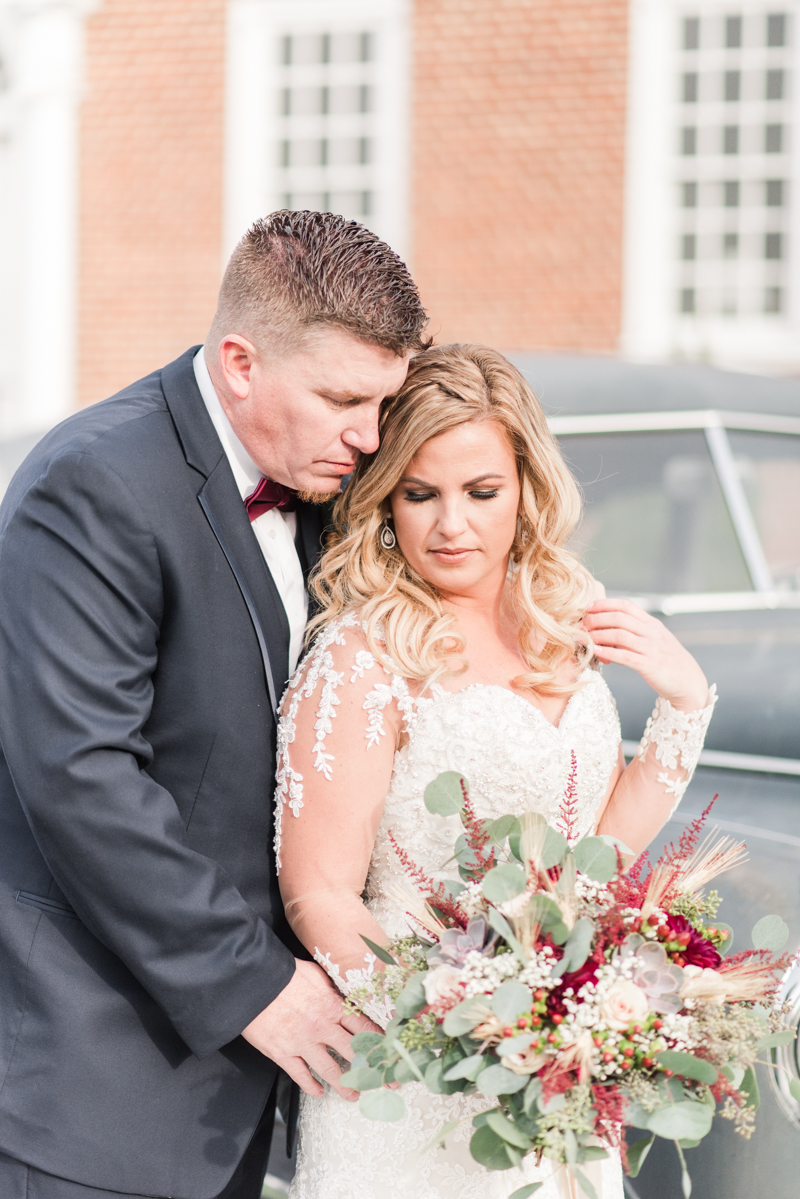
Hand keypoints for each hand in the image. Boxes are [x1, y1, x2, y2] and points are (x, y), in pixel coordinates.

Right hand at [241, 959, 380, 1100]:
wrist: (252, 983)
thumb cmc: (282, 974)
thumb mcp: (316, 975)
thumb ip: (332, 990)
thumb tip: (344, 996)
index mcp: (332, 1006)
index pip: (364, 1028)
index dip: (380, 1043)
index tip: (391, 1055)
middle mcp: (321, 1027)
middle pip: (353, 1053)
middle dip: (371, 1069)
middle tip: (383, 1081)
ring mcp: (302, 1043)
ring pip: (330, 1070)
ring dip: (344, 1085)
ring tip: (354, 1095)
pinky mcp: (282, 1053)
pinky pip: (300, 1075)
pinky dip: (310, 1086)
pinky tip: (318, 1092)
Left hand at [583, 598, 708, 710]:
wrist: (688, 682)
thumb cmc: (667, 660)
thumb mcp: (654, 639)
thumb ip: (634, 631)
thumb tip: (606, 626)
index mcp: (651, 623)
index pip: (626, 605)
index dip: (604, 604)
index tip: (588, 608)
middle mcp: (652, 633)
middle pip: (619, 618)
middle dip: (596, 619)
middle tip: (582, 625)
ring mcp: (652, 649)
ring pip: (619, 635)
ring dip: (598, 635)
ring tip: (585, 638)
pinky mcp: (650, 666)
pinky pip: (625, 656)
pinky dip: (607, 652)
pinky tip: (595, 651)